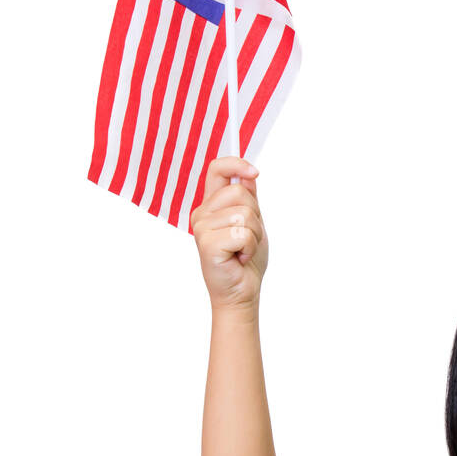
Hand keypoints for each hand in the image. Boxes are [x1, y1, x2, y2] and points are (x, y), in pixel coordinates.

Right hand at [191, 157, 267, 310]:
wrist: (241, 292)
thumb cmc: (245, 260)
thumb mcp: (251, 222)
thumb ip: (248, 198)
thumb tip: (247, 174)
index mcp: (211, 205)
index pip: (217, 169)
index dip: (236, 164)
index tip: (254, 172)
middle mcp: (202, 214)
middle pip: (239, 193)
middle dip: (255, 216)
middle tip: (247, 238)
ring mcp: (201, 228)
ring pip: (244, 214)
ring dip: (254, 235)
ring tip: (243, 250)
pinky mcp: (207, 244)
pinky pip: (242, 233)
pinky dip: (250, 248)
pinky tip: (240, 258)